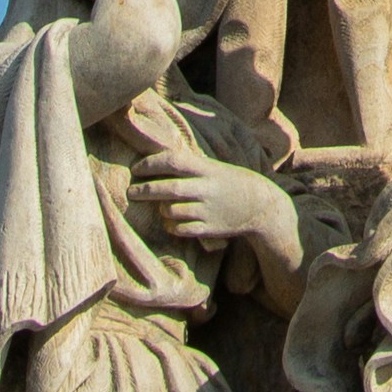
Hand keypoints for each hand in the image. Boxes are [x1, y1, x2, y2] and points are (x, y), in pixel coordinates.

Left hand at [130, 142, 299, 258]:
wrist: (260, 205)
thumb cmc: (231, 182)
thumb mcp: (214, 167)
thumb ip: (189, 166)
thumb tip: (155, 164)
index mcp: (207, 168)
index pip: (173, 161)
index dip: (151, 164)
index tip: (136, 168)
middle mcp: (206, 188)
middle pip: (168, 189)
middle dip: (145, 190)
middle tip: (130, 191)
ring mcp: (207, 210)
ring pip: (171, 211)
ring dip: (160, 209)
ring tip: (159, 207)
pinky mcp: (209, 229)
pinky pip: (180, 229)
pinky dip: (171, 226)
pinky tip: (170, 222)